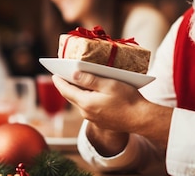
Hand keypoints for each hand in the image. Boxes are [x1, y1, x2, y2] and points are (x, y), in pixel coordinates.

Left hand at [53, 72, 172, 151]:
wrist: (141, 118)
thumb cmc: (127, 99)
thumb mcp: (108, 84)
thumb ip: (89, 80)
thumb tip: (73, 74)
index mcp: (86, 103)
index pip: (66, 90)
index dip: (58, 81)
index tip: (54, 73)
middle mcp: (86, 113)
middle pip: (71, 97)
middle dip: (66, 86)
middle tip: (63, 75)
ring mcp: (94, 119)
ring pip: (81, 103)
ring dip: (77, 92)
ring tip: (78, 81)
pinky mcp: (101, 121)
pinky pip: (89, 108)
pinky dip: (87, 98)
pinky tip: (93, 92)